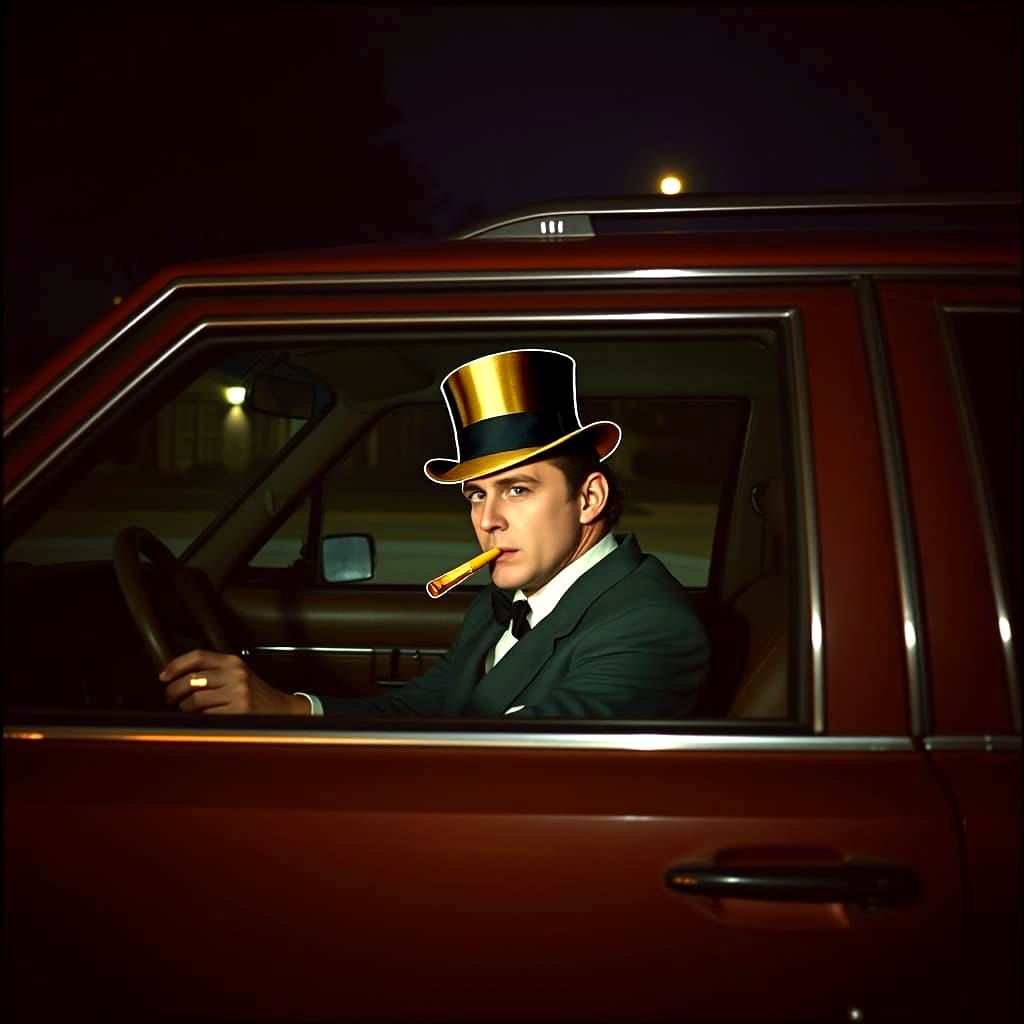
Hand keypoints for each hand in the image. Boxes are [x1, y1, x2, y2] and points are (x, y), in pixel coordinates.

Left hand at [160, 650, 309, 714]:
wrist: (282, 710)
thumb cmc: (255, 694)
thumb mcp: (238, 674)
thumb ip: (214, 670)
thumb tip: (177, 676)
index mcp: (233, 662)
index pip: (197, 656)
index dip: (175, 665)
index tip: (163, 676)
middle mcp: (235, 674)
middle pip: (191, 680)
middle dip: (173, 691)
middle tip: (170, 698)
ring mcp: (237, 694)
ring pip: (194, 700)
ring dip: (184, 708)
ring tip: (186, 710)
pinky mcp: (238, 712)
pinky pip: (205, 716)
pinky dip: (198, 719)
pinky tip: (201, 718)